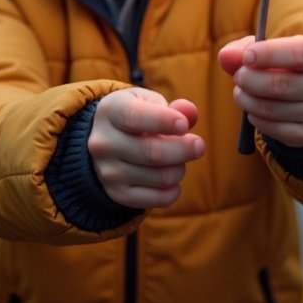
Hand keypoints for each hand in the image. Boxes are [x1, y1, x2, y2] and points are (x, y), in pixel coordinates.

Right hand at [87, 89, 203, 208]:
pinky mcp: (118, 194)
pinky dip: (174, 190)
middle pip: (151, 153)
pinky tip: (174, 179)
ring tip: (179, 160)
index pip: (134, 118)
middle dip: (183, 150)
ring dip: (179, 169)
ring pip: (160, 177)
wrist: (108, 142)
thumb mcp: (151, 103)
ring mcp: (108, 172)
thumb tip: (190, 112)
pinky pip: (157, 199)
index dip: (164, 121)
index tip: (184, 125)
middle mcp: (103, 143)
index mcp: (110, 111)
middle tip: (199, 145)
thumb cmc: (138, 116)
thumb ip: (174, 108)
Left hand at [218, 35, 302, 147]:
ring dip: (246, 99)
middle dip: (249, 80)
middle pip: (281, 84)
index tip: (247, 57)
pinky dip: (255, 118)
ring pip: (272, 109)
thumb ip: (246, 49)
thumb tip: (225, 56)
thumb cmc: (290, 65)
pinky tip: (254, 109)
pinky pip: (273, 129)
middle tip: (239, 76)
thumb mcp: (276, 50)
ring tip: (241, 91)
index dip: (268, 54)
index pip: (299, 54)